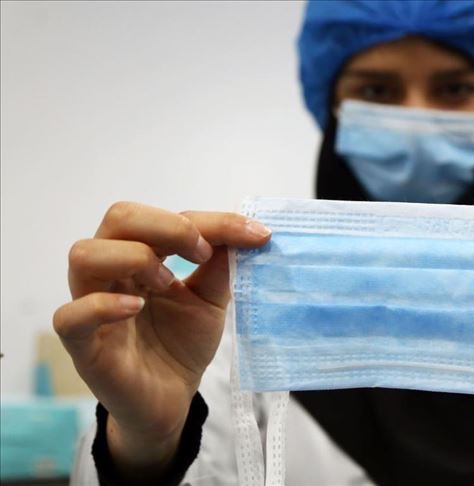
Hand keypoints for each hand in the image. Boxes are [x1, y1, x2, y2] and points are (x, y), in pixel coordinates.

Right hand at [53, 202, 269, 476]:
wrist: (172, 400)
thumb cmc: (182, 344)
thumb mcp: (211, 299)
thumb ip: (222, 264)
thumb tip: (245, 229)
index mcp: (140, 255)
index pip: (162, 216)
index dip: (211, 221)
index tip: (253, 235)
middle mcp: (111, 273)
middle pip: (118, 218)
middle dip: (167, 226)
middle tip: (202, 254)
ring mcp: (91, 306)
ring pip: (84, 254)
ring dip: (135, 257)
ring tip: (167, 283)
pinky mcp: (83, 346)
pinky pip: (70, 316)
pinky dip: (102, 305)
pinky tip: (136, 308)